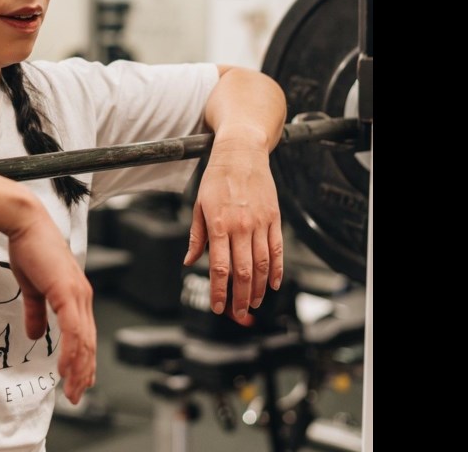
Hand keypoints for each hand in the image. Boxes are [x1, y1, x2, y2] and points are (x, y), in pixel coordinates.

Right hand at [7, 211, 95, 404]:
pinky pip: (73, 329)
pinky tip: (66, 368)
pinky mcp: (67, 292)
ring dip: (79, 368)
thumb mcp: (31, 288)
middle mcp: (82, 297)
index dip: (83, 361)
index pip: (85, 336)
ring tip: (72, 389)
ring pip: (84, 341)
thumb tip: (36, 336)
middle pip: (89, 343)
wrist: (24, 224)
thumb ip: (36, 312)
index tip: (77, 382)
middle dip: (84, 372)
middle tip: (76, 395)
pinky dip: (71, 351)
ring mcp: (77, 295)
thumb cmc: (29, 248)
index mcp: (76, 296)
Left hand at [185, 136, 282, 322]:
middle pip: (243, 271)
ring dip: (258, 288)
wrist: (241, 153)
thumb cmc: (217, 178)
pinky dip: (277, 269)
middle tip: (237, 314)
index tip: (218, 307)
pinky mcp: (274, 218)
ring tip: (253, 303)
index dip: (219, 290)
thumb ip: (197, 236)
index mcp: (219, 224)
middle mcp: (241, 226)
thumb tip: (190, 261)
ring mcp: (260, 223)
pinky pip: (278, 249)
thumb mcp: (198, 205)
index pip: (220, 267)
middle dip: (240, 297)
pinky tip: (272, 284)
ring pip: (262, 264)